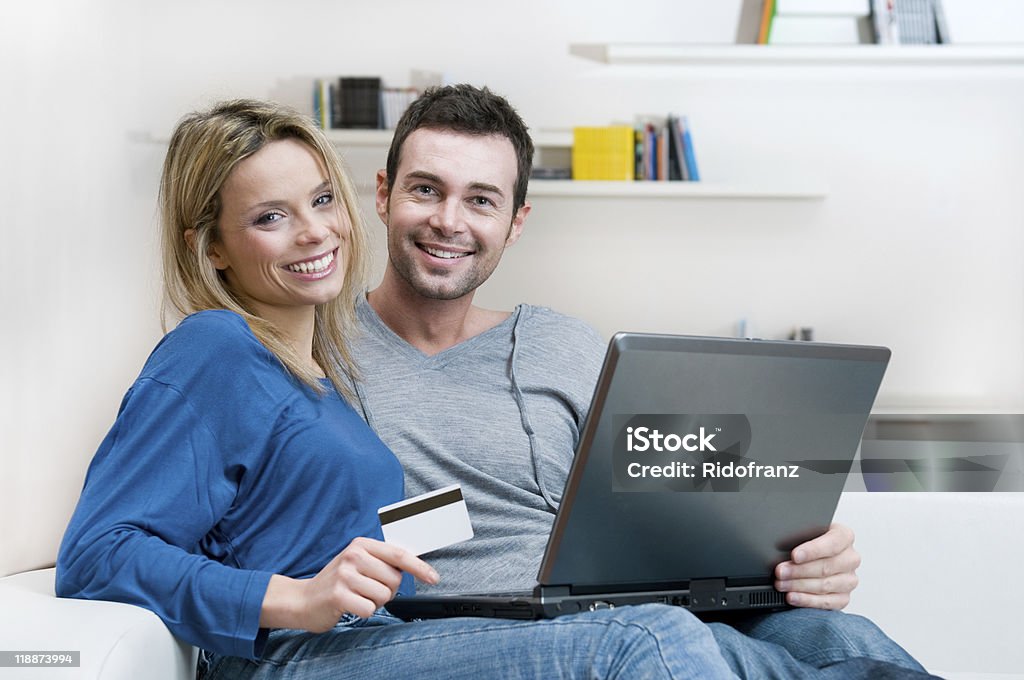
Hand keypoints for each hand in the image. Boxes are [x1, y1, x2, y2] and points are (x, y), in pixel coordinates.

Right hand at [261, 537, 438, 631]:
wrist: (303, 600)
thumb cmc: (338, 583)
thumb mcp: (358, 563)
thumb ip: (382, 561)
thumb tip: (415, 564)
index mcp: (361, 544)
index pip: (399, 554)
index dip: (420, 567)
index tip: (433, 577)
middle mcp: (353, 555)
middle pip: (394, 579)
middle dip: (387, 590)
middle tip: (367, 589)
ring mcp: (345, 575)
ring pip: (384, 595)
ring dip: (374, 602)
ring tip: (357, 596)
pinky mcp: (339, 595)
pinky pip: (370, 609)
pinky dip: (364, 612)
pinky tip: (351, 606)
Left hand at [774, 523, 859, 609]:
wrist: (813, 555)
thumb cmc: (808, 542)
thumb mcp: (805, 532)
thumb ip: (800, 537)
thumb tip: (783, 546)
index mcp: (844, 536)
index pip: (832, 543)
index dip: (812, 550)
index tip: (795, 556)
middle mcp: (850, 558)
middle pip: (826, 567)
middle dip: (799, 570)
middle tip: (780, 572)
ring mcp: (849, 579)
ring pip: (825, 585)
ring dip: (799, 586)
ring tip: (781, 584)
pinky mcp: (844, 597)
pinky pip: (827, 602)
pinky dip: (807, 600)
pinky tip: (792, 597)